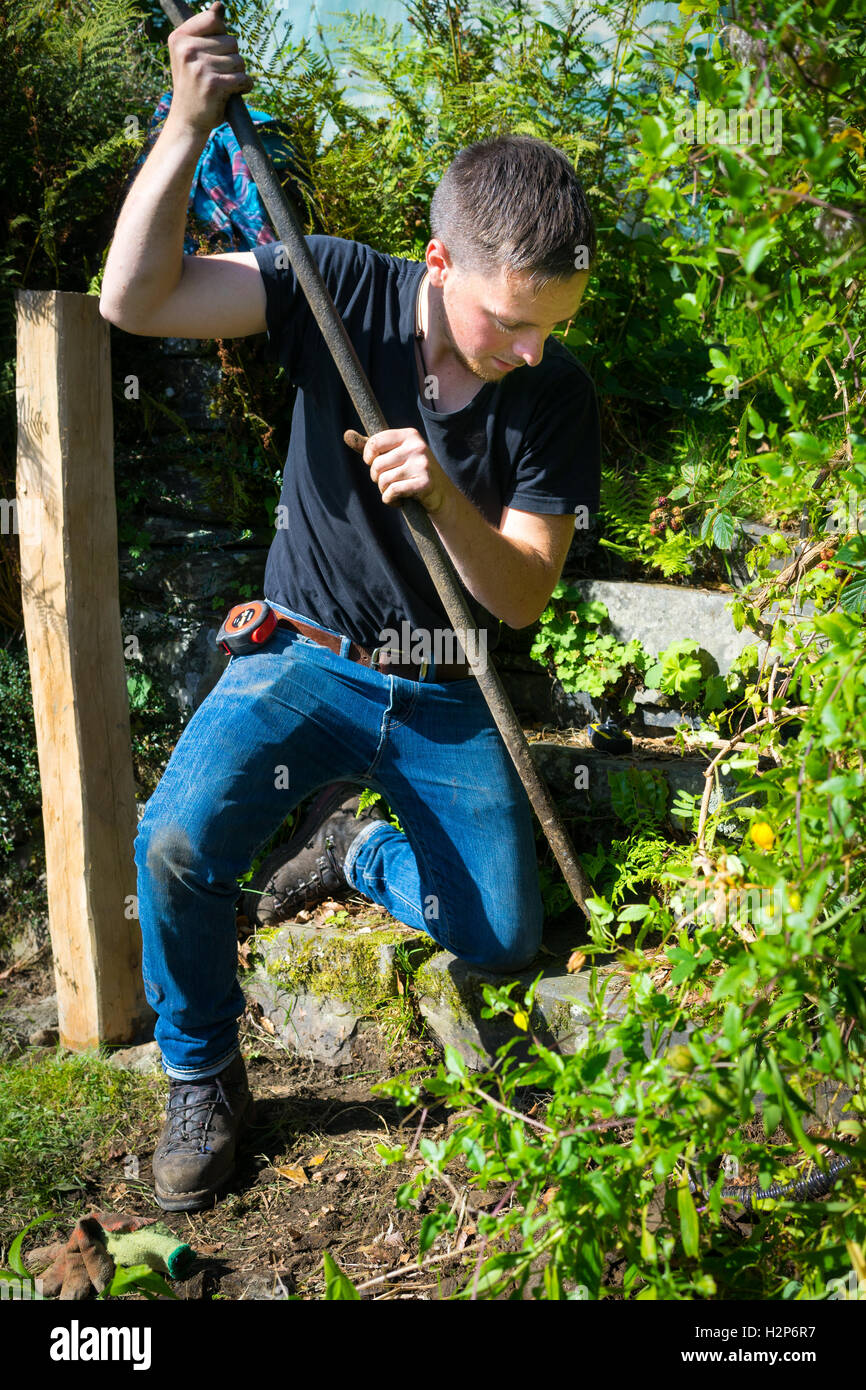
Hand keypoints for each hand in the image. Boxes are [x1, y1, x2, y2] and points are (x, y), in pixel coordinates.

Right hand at [166, 1, 253, 137]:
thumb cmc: (194, 85)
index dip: (222, 35)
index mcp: (179, 37)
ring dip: (238, 74)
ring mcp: (200, 67)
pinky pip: (243, 78)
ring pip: (239, 60)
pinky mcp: (213, 84)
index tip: (213, 52)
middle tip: (218, 73)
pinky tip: (234, 92)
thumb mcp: (193, 54)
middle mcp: (187, 49)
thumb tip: (220, 6)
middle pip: (232, 41)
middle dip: (232, 58)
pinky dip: (244, 86)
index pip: (214, 19)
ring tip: (224, 84)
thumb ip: (207, 31)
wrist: (187, 120)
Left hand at [344, 428, 451, 514]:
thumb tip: (346, 434)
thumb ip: (371, 446)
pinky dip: (390, 500)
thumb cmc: (411, 472)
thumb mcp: (393, 455)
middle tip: (388, 482)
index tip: (373, 464)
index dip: (368, 457)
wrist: (440, 494)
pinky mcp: (424, 483)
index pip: (375, 442)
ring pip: (383, 480)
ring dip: (384, 490)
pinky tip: (399, 500)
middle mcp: (417, 446)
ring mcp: (422, 464)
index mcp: (409, 435)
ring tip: (395, 491)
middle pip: (377, 465)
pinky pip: (392, 492)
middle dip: (377, 478)